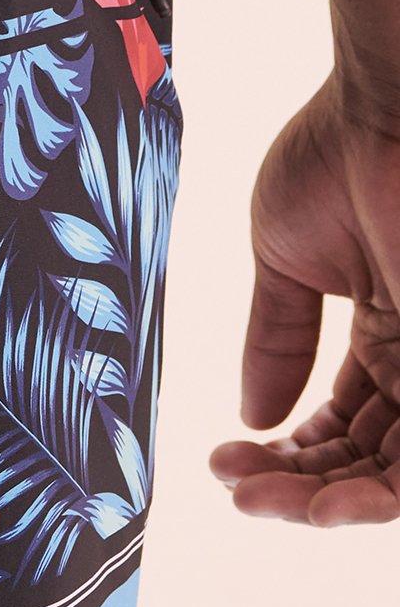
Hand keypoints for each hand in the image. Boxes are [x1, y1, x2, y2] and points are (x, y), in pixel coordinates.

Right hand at [211, 79, 399, 524]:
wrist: (389, 104)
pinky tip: (316, 501)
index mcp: (388, 330)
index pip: (344, 423)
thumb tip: (252, 416)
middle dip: (296, 487)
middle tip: (238, 490)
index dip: (285, 454)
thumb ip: (274, 341)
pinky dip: (372, 496)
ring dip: (323, 501)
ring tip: (259, 501)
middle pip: (366, 458)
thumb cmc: (343, 153)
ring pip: (395, 473)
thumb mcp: (285, 261)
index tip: (225, 458)